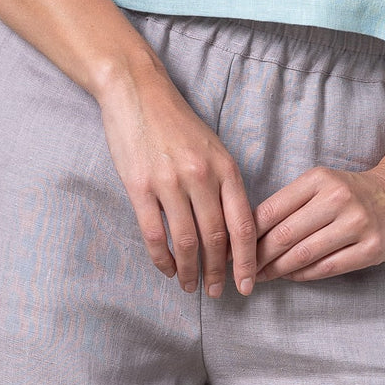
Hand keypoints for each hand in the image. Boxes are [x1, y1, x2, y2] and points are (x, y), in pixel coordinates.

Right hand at [97, 64, 259, 298]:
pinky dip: (162, 257)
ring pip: (186, 241)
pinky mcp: (140, 186)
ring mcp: (169, 182)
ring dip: (190, 271)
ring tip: (190, 286)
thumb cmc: (177, 121)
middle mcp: (201, 176)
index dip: (247, 260)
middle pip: (216, 239)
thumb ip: (223, 184)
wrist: (138, 91)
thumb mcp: (212, 147)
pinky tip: (166, 268)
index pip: (243, 224)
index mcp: (225, 167)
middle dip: (219, 272)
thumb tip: (231, 231)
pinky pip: (154, 233)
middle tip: (218, 293)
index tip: (247, 285)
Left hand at [252, 161, 384, 282]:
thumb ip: (290, 204)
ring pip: (303, 255)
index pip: (272, 210)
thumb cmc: (353, 192)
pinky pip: (327, 268)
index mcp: (318, 179)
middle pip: (283, 235)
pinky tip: (290, 277)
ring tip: (260, 278)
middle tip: (241, 272)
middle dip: (256, 258)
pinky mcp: (370, 248)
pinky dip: (303, 275)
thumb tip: (250, 232)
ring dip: (276, 271)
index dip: (247, 234)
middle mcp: (337, 199)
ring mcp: (356, 224)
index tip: (231, 249)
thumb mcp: (322, 185)